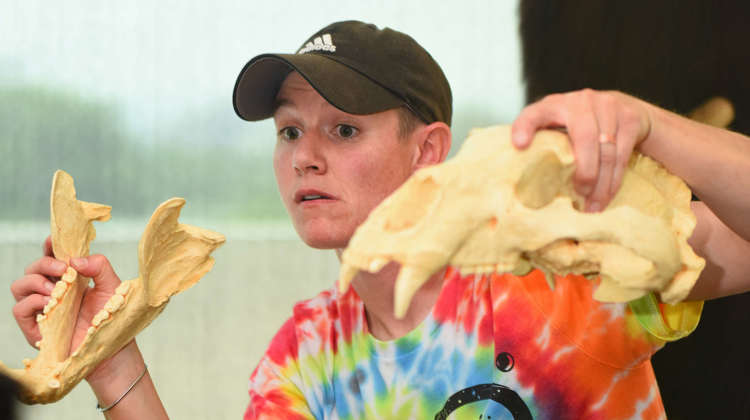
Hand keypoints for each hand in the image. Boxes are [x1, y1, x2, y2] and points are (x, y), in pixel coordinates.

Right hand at [11, 236, 121, 354]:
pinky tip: (49, 303)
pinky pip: (19, 309)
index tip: (53, 240)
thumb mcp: (112, 286)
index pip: (51, 258)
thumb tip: (75, 259)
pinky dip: (31, 302)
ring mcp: (42, 310)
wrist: (112, 347)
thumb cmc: (112, 317)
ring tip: (56, 289)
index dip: (49, 247)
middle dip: (44, 263)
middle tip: (64, 269)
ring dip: (35, 281)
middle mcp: (52, 292)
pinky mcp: (35, 328)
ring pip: (19, 286)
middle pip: (33, 269)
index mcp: (70, 279)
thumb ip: (99, 266)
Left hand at [511, 89, 652, 210]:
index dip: (525, 127)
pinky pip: (622, 154)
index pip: (534, 113)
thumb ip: (544, 144)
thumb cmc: (580, 124)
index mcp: (554, 105)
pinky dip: (614, 180)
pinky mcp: (629, 117)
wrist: (624, 106)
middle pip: (584, 138)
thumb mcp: (558, 126)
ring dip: (601, 184)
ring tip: (593, 207)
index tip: (519, 145)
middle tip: (580, 196)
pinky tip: (607, 196)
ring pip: (606, 150)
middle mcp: (580, 101)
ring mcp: (608, 106)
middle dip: (584, 171)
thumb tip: (524, 183)